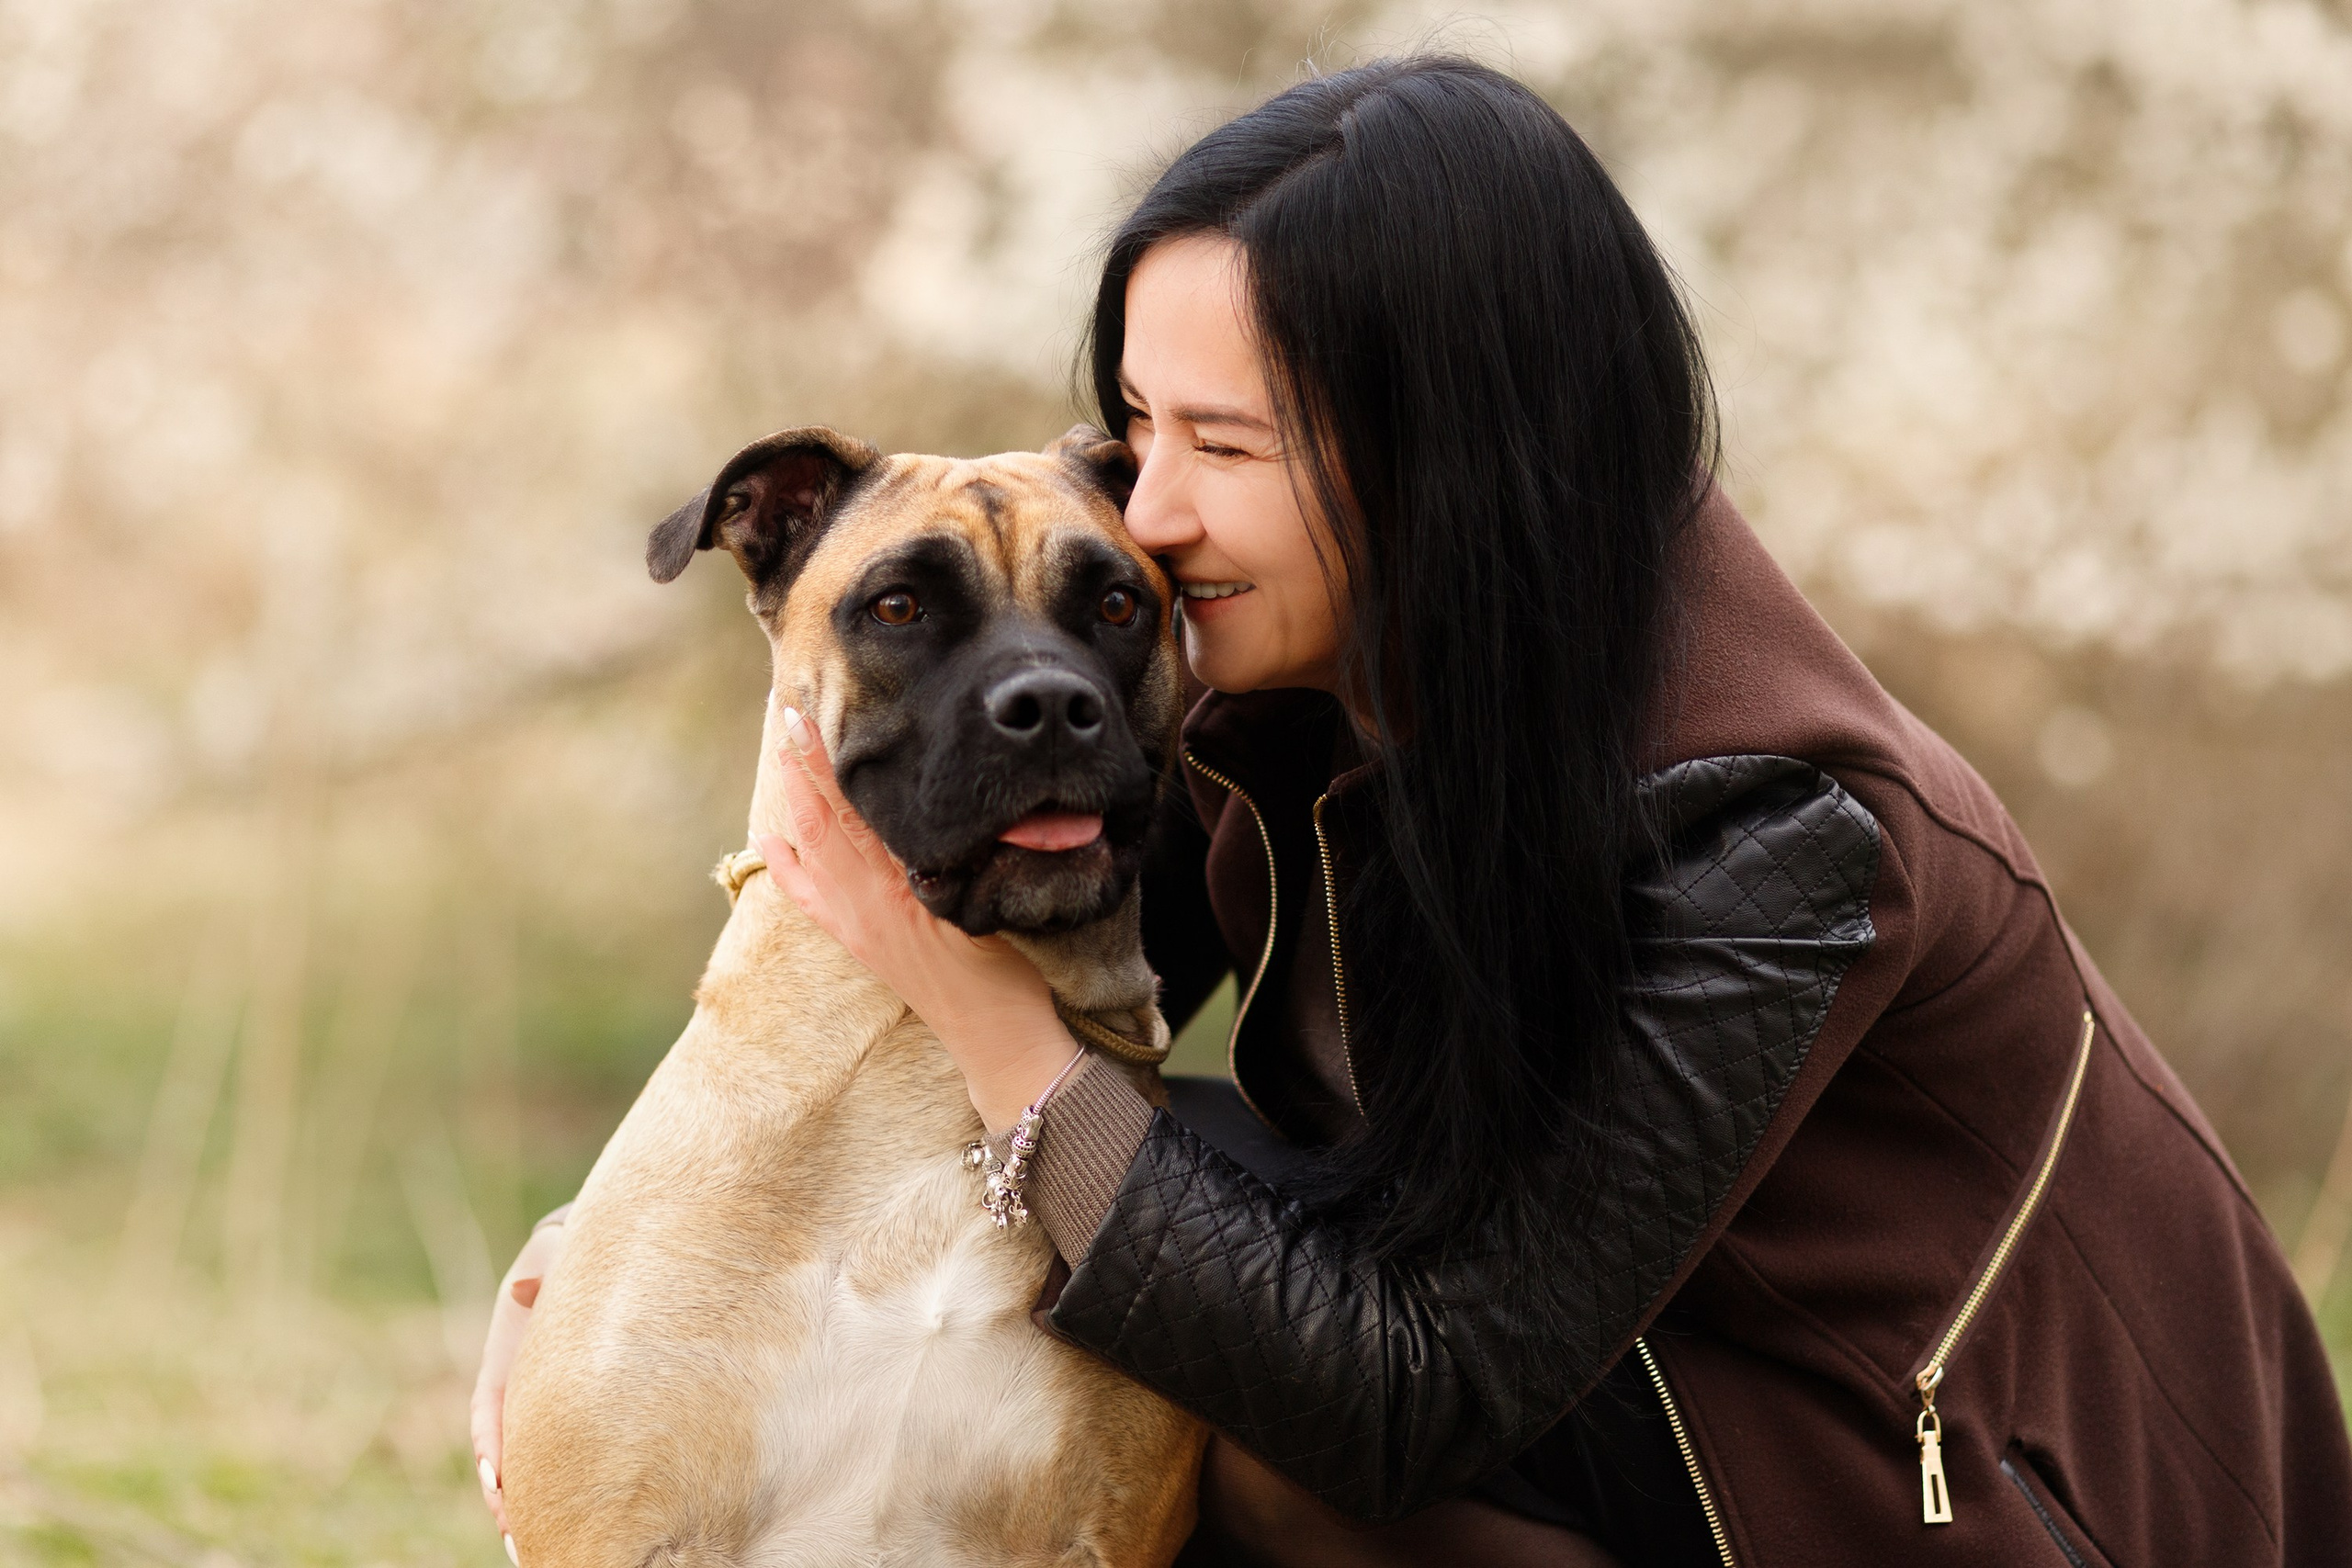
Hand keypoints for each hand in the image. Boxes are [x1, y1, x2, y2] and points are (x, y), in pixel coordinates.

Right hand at [470, 1216, 568, 1546]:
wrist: (585, 1253)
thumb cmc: (568, 1253)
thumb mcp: (554, 1252)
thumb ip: (541, 1271)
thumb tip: (525, 1286)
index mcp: (505, 1356)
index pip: (488, 1409)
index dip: (490, 1444)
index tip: (495, 1477)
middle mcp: (516, 1386)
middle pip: (501, 1448)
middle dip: (505, 1493)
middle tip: (515, 1531)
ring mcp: (536, 1400)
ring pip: (526, 1459)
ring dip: (524, 1501)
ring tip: (527, 1544)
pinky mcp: (561, 1407)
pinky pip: (554, 1452)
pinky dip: (552, 1485)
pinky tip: (560, 1521)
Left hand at [763, 708, 1075, 1128]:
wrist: (997, 1038)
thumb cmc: (1010, 968)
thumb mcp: (993, 899)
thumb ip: (969, 853)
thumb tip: (943, 796)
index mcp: (898, 888)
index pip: (850, 812)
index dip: (824, 762)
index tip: (805, 715)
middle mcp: (865, 905)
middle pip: (818, 821)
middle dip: (799, 765)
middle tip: (787, 708)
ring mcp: (855, 925)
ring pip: (807, 850)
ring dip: (792, 797)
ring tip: (781, 748)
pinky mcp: (857, 943)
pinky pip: (808, 896)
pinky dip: (785, 861)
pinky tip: (770, 835)